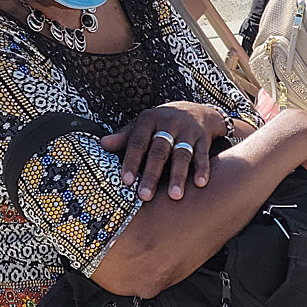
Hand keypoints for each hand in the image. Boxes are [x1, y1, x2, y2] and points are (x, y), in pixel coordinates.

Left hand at [101, 102, 227, 201]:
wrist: (196, 110)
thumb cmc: (161, 123)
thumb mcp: (142, 125)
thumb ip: (125, 137)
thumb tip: (102, 144)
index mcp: (148, 120)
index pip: (137, 142)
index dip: (131, 161)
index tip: (126, 181)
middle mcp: (168, 123)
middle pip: (159, 151)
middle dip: (152, 174)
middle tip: (145, 196)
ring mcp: (187, 130)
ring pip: (182, 154)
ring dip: (178, 175)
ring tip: (174, 196)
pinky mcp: (203, 138)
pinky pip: (202, 154)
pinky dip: (202, 169)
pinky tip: (200, 184)